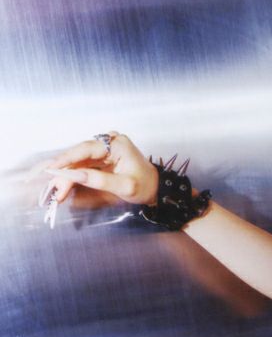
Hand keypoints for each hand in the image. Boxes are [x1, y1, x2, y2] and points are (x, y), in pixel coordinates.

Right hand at [35, 132, 158, 214]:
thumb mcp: (125, 186)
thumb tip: (75, 176)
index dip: (65, 159)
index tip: (51, 168)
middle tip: (51, 188)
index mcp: (115, 144)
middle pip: (77, 156)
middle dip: (62, 173)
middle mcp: (107, 143)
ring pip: (77, 163)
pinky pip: (81, 167)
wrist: (156, 189)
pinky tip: (62, 188)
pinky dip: (71, 178)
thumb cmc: (145, 186)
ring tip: (56, 193)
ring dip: (64, 177)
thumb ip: (99, 180)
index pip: (85, 150)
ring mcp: (102, 151)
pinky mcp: (99, 160)